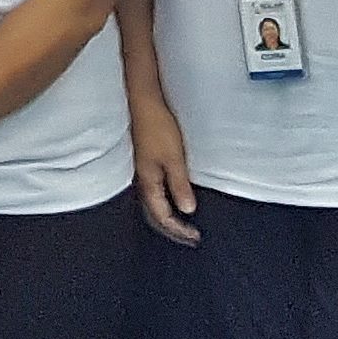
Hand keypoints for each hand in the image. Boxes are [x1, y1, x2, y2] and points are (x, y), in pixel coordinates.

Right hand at [131, 97, 199, 245]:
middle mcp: (142, 179)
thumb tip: (187, 209)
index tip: (195, 237)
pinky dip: (164, 201)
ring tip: (182, 221)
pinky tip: (172, 197)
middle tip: (190, 236)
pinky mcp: (145, 161)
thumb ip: (179, 185)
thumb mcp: (174, 158)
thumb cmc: (159, 128)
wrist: (143, 101)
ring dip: (167, 215)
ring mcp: (142, 170)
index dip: (178, 229)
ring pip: (152, 202)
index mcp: (148, 181)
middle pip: (154, 212)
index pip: (161, 215)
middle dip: (172, 227)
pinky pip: (153, 190)